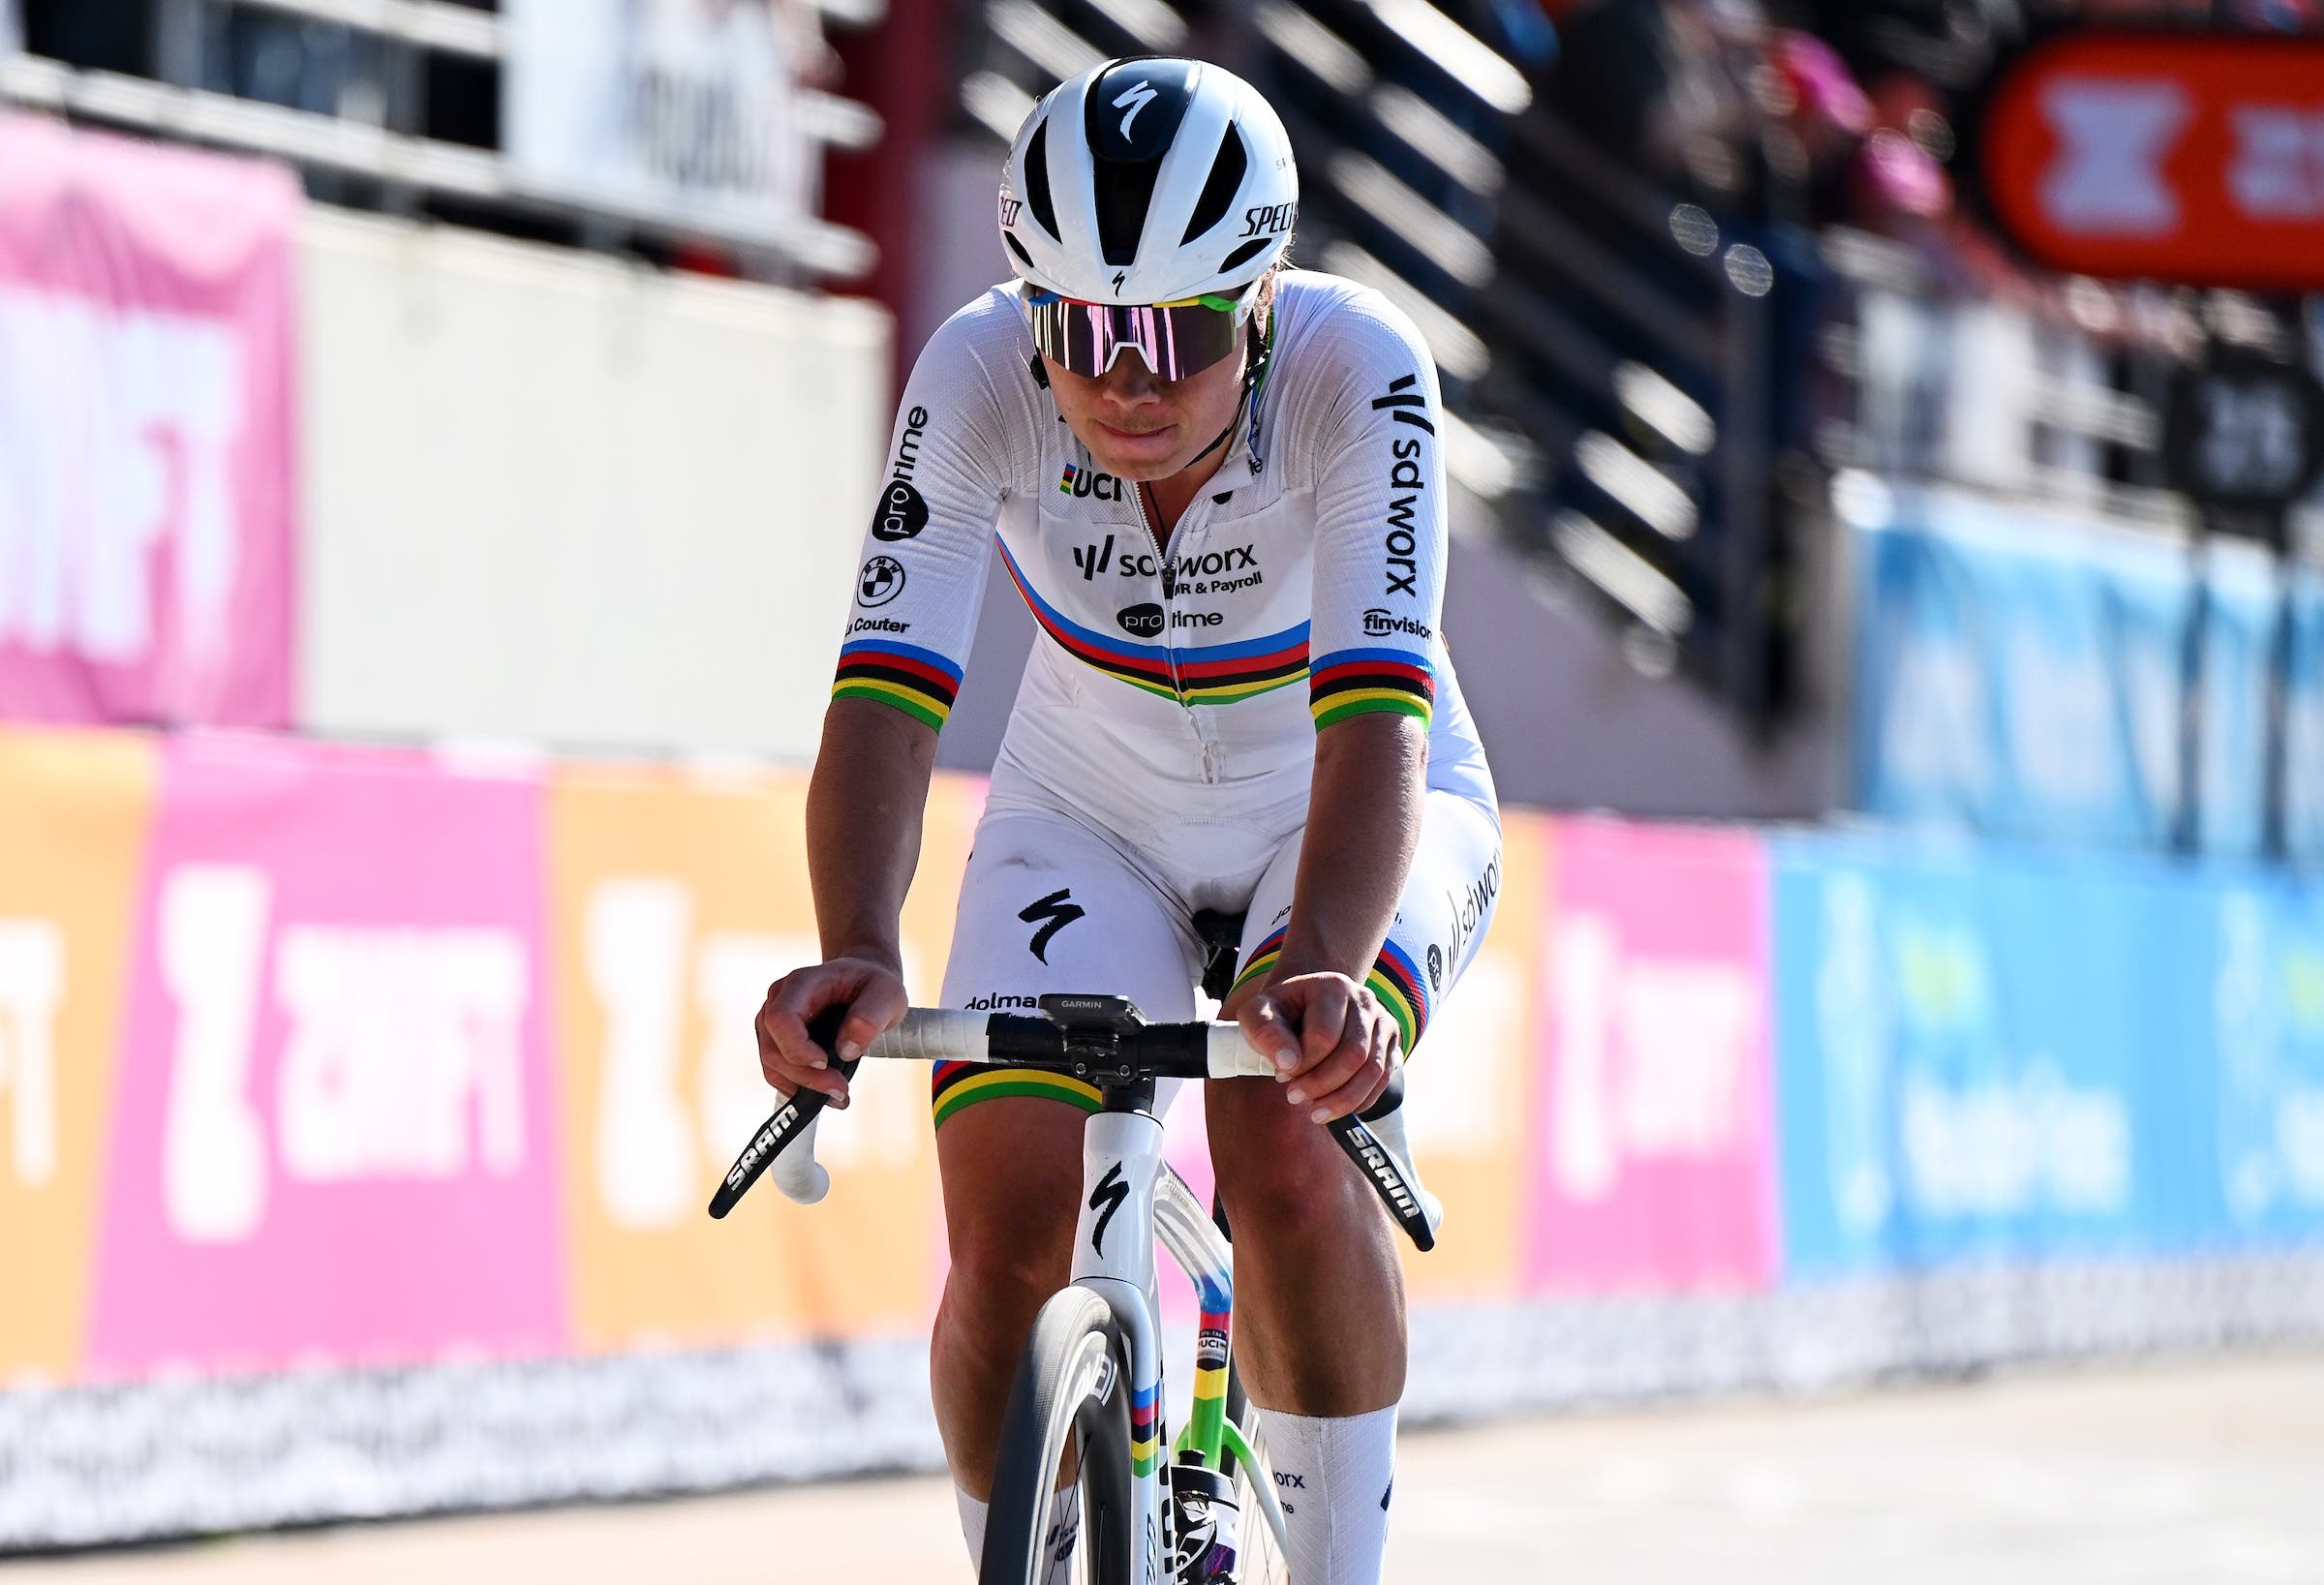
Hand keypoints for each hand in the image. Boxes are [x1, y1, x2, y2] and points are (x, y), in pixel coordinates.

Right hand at [753, 956, 907, 1109]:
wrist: (863, 983)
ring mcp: (774, 1021)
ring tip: (838, 1096)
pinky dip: (798, 1087)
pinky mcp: (778, 1040)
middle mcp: (779, 1000)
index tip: (825, 1063)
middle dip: (805, 1076)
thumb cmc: (872, 985)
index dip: (797, 1047)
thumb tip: (847, 1049)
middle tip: (841, 1090)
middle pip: (774, 1048)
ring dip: (802, 1087)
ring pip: (772, 1064)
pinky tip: (826, 1095)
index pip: (781, 1018)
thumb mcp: (887, 994)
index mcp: (802, 983)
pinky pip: (777, 1070)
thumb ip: (870, 1017)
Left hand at [1229, 970, 1400, 1122]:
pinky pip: (1383, 1080)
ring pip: (1373, 1071)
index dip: (1302, 1064)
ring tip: (1314, 1112)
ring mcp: (1382, 1022)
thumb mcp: (1257, 1014)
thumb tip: (1289, 1063)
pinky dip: (1360, 1101)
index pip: (1324, 1036)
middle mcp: (1364, 1000)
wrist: (1303, 1007)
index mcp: (1332, 986)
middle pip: (1353, 1055)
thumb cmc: (1279, 1013)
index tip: (1280, 1075)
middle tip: (1293, 1098)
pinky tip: (1334, 1107)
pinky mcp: (1390, 1044)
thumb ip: (1264, 1033)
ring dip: (1342, 1100)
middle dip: (1321, 1085)